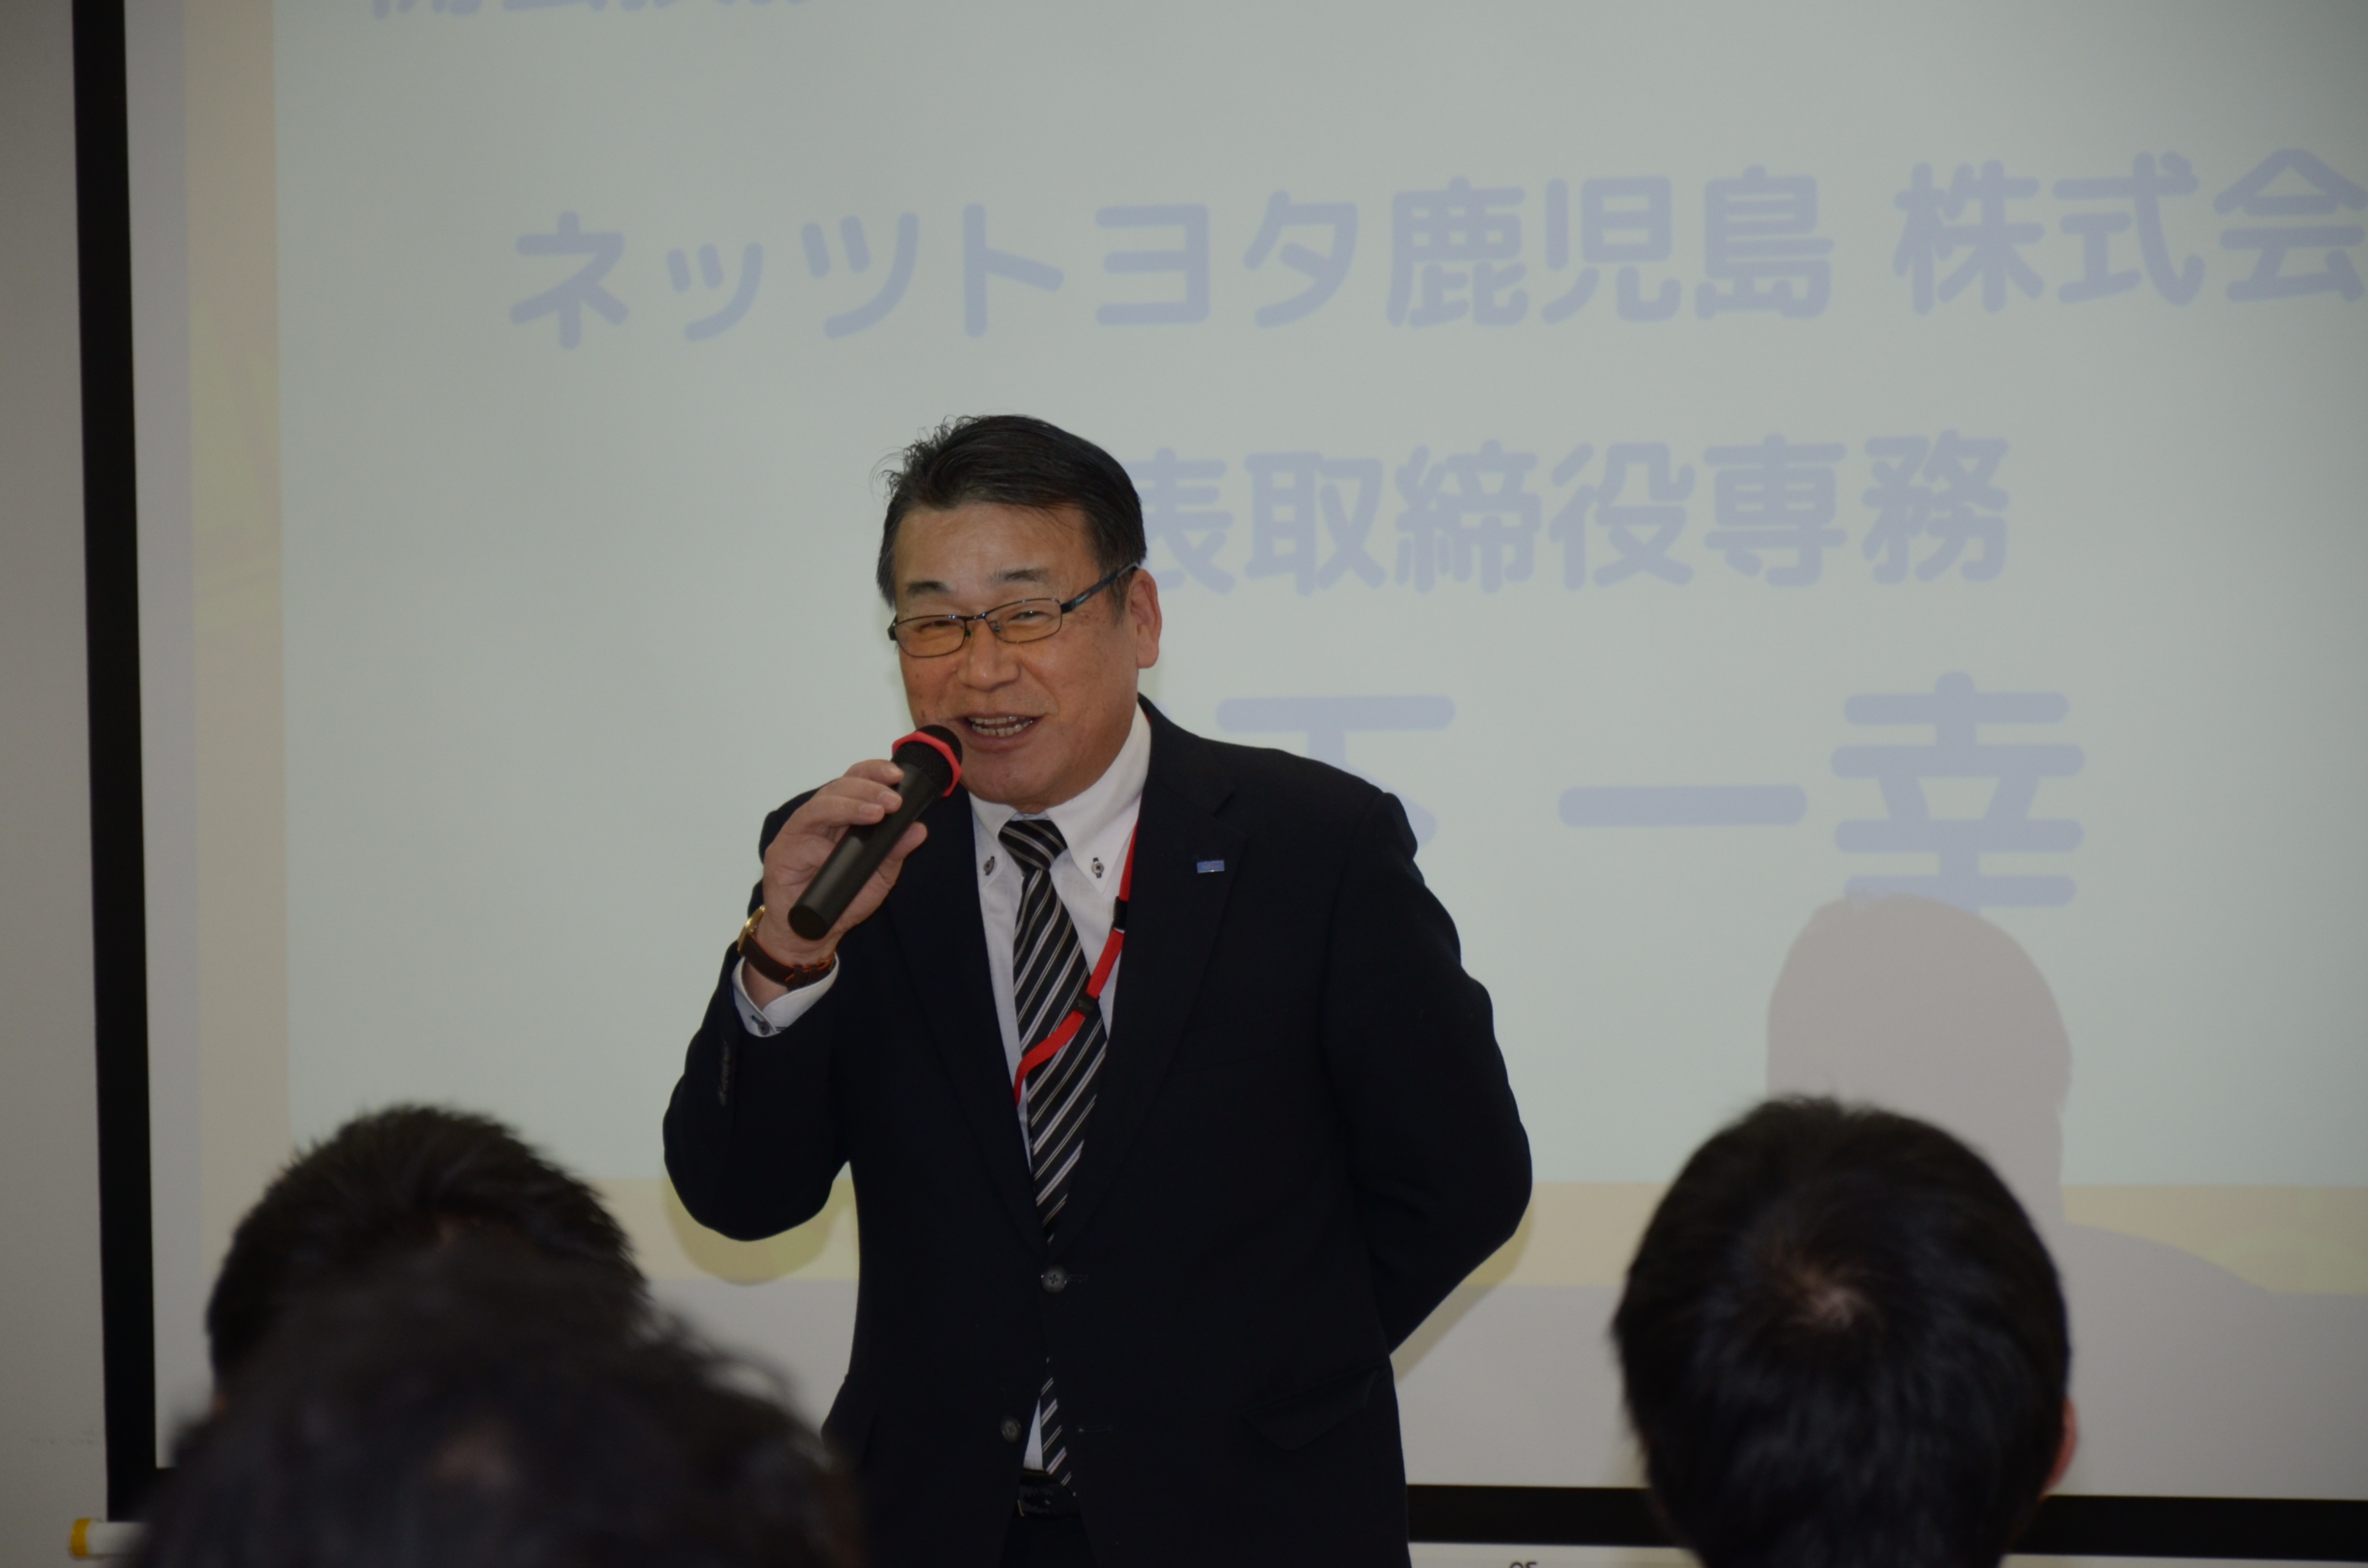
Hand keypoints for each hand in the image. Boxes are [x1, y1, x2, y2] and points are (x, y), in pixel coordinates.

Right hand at [743, 759, 928, 1004]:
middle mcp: (821, 818)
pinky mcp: (783, 849)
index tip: (898, 776)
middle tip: (893, 800)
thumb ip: (895, 852)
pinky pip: (801, 832)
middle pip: (840, 785)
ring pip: (822, 803)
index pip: (857, 782)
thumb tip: (918, 828)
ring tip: (877, 812)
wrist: (812, 934)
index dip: (875, 773)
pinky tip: (838, 842)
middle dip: (868, 787)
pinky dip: (822, 834)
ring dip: (850, 803)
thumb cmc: (843, 902)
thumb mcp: (878, 877)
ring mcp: (800, 831)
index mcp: (843, 818)